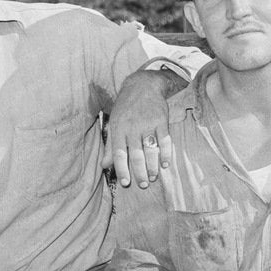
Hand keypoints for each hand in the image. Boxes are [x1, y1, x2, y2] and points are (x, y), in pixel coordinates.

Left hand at [102, 70, 174, 187]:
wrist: (142, 85)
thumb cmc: (126, 108)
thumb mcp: (114, 124)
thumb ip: (111, 146)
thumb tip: (104, 165)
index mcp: (119, 129)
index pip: (119, 153)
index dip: (122, 169)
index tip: (126, 183)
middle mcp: (132, 127)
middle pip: (136, 154)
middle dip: (139, 172)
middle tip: (143, 185)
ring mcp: (148, 124)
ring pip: (151, 149)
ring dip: (152, 166)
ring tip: (152, 177)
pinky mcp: (161, 120)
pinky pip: (165, 140)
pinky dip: (166, 153)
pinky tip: (165, 164)